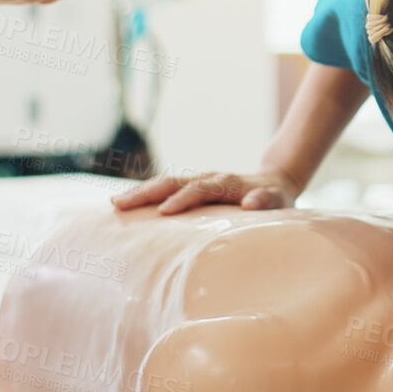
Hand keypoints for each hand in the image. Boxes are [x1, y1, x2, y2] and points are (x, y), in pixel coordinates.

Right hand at [111, 169, 301, 214]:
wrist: (274, 183)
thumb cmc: (275, 199)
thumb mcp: (278, 201)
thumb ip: (266, 201)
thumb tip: (252, 203)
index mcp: (227, 183)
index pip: (200, 189)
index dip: (182, 200)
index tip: (163, 212)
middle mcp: (208, 179)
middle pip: (173, 182)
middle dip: (146, 192)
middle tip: (120, 205)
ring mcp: (197, 181)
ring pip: (164, 183)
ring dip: (140, 192)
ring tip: (114, 205)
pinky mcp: (191, 188)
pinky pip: (164, 190)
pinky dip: (144, 196)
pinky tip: (124, 207)